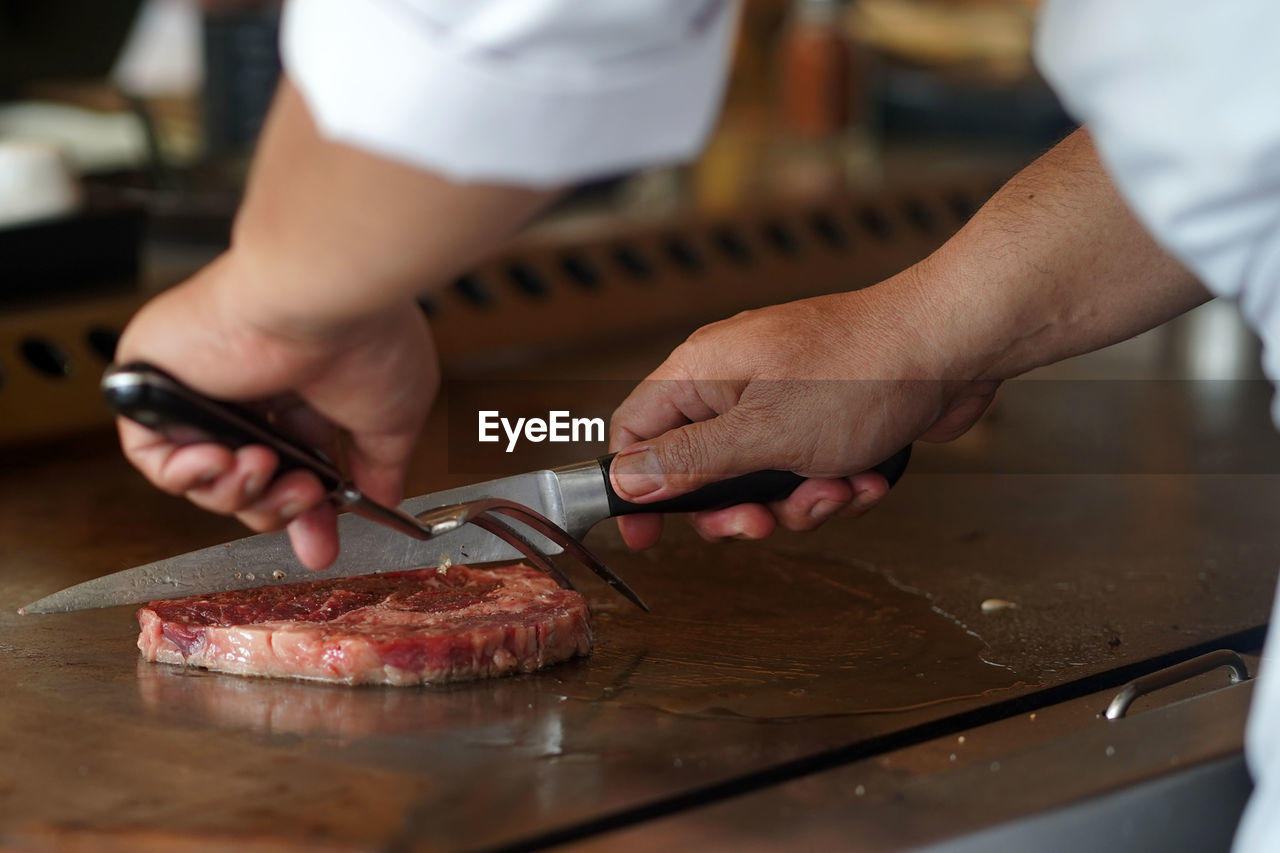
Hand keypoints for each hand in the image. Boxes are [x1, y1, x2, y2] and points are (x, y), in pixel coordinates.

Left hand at [115, 251, 437, 568]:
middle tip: (302, 502)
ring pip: (203, 480)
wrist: (318, 296)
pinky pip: (152, 456)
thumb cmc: (366, 335)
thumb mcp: (393, 419)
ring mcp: (204, 387)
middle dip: (276, 510)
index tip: (322, 544)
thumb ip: (381, 467)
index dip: (307, 516)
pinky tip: (219, 458)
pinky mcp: (155, 382)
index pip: (296, 470)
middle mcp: (254, 388)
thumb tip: (383, 502)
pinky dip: (184, 474)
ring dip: (237, 491)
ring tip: (263, 466)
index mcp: (307, 393)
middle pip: (250, 485)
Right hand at [608, 274, 997, 548]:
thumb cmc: (864, 369)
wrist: (956, 344)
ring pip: (759, 482)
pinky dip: (835, 485)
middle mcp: (735, 383)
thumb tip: (626, 480)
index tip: (647, 536)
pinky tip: (867, 476)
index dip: (635, 487)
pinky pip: (805, 474)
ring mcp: (781, 401)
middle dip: (737, 508)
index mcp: (702, 371)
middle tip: (763, 522)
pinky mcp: (823, 419)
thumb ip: (690, 462)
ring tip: (837, 487)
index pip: (635, 431)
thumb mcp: (764, 433)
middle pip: (699, 470)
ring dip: (799, 502)